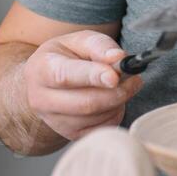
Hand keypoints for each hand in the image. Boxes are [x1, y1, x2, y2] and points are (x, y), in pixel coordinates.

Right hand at [24, 30, 142, 141]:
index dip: (92, 77)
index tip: (115, 77)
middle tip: (134, 79)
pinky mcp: (69, 134)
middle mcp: (42, 99)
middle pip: (85, 103)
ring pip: (95, 118)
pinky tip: (113, 101)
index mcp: (41, 69)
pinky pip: (100, 129)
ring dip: (118, 102)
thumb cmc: (66, 57)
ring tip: (123, 87)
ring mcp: (54, 121)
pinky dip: (114, 114)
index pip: (65, 76)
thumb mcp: (79, 41)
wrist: (49, 81)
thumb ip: (99, 46)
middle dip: (116, 92)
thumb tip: (118, 58)